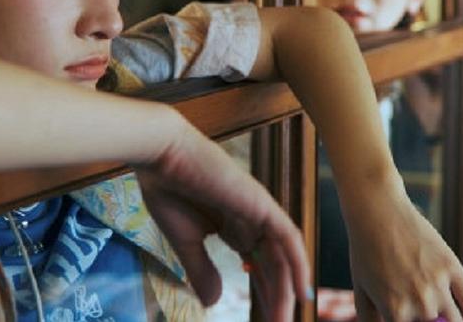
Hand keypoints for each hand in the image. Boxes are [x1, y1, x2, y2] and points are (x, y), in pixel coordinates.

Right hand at [135, 117, 310, 320]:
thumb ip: (201, 270)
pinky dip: (298, 263)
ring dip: (285, 289)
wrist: (162, 156)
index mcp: (233, 224)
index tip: (266, 316)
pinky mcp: (262, 204)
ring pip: (282, 256)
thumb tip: (214, 303)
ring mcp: (259, 210)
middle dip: (275, 296)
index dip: (262, 290)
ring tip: (283, 319)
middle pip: (272, 264)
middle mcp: (251, 219)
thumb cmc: (169, 190)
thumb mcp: (186, 242)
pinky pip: (288, 238)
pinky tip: (300, 291)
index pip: (256, 263)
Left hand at [345, 189, 462, 321]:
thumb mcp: (361, 290)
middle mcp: (420, 303)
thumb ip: (370, 320)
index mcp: (396, 312)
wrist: (377, 212)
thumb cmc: (365, 252)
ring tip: (443, 320)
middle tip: (423, 314)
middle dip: (426, 321)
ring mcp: (438, 285)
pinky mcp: (452, 267)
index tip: (412, 320)